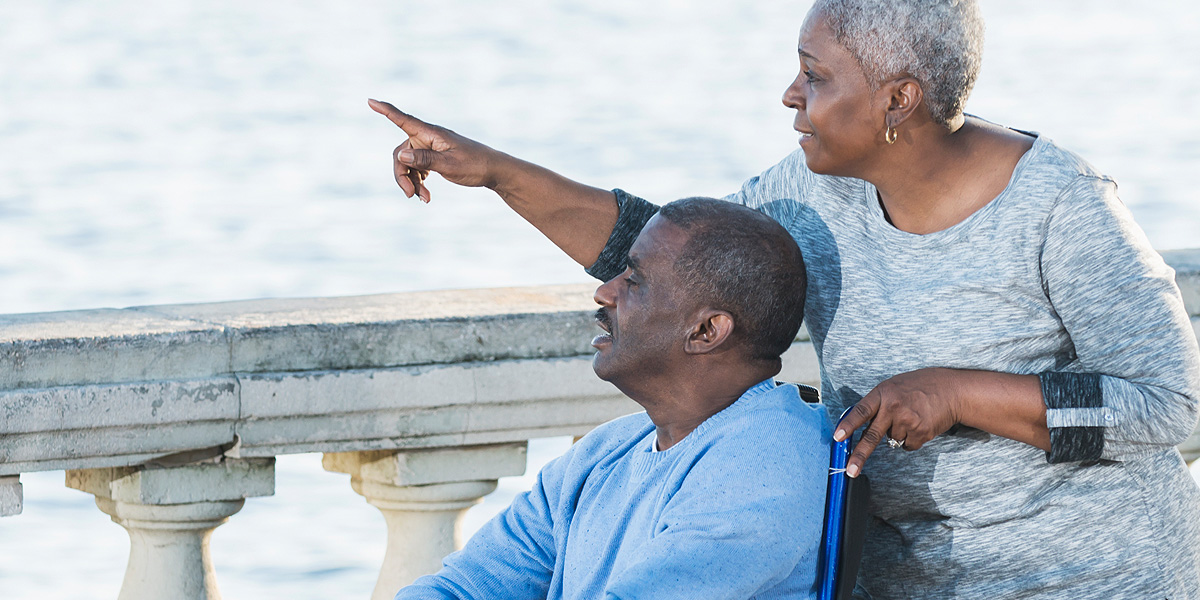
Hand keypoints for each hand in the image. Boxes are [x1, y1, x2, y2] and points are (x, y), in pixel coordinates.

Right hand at [368, 99, 499, 201]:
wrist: (494, 171)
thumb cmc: (475, 165)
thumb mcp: (449, 165)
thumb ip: (425, 160)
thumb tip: (400, 155)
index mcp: (431, 134)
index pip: (404, 120)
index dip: (386, 110)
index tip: (370, 100)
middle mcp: (428, 138)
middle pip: (401, 154)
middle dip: (402, 175)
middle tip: (411, 196)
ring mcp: (430, 148)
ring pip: (408, 164)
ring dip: (412, 182)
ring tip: (424, 199)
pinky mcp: (434, 158)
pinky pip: (417, 169)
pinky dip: (419, 182)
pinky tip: (426, 195)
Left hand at [833, 367, 963, 476]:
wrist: (951, 390)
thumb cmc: (918, 386)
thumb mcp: (893, 387)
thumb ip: (877, 404)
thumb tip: (861, 426)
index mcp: (882, 394)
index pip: (860, 412)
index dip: (848, 425)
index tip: (837, 438)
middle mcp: (893, 408)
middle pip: (872, 436)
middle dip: (859, 456)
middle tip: (850, 470)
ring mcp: (908, 422)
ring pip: (892, 440)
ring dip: (898, 433)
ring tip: (910, 417)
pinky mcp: (921, 433)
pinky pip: (908, 445)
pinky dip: (911, 439)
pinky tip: (919, 424)